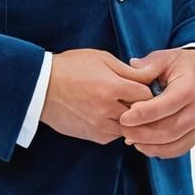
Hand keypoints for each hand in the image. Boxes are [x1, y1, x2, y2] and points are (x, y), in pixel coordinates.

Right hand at [39, 48, 163, 144]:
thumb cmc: (72, 67)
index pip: (147, 95)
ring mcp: (100, 126)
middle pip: (141, 114)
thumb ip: (129, 70)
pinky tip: (108, 114)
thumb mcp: (102, 59)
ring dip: (130, 119)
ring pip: (130, 128)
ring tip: (121, 105)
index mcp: (112, 87)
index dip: (147, 89)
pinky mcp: (93, 136)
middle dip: (142, 105)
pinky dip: (117, 126)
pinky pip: (115, 135)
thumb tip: (152, 75)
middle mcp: (108, 110)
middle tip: (135, 96)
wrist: (42, 87)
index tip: (142, 85)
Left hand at [117, 47, 194, 158]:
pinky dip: (160, 151)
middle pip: (169, 128)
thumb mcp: (166, 57)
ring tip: (129, 138)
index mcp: (188, 88)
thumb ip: (149, 63)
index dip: (144, 113)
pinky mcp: (194, 133)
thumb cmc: (182, 66)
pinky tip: (142, 146)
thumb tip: (132, 66)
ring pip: (173, 142)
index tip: (124, 117)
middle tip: (122, 129)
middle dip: (143, 132)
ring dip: (149, 144)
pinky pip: (179, 148)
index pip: (166, 105)